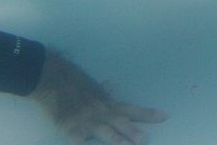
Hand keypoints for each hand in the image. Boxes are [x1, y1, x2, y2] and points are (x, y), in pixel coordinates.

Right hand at [32, 50, 166, 144]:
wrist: (52, 78)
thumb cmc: (72, 82)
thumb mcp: (91, 86)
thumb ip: (103, 91)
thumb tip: (112, 85)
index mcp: (106, 103)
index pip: (131, 109)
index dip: (147, 114)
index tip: (164, 116)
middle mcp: (100, 111)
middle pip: (120, 123)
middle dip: (133, 132)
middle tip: (146, 140)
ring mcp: (85, 120)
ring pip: (105, 133)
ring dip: (118, 141)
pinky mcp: (69, 128)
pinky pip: (80, 141)